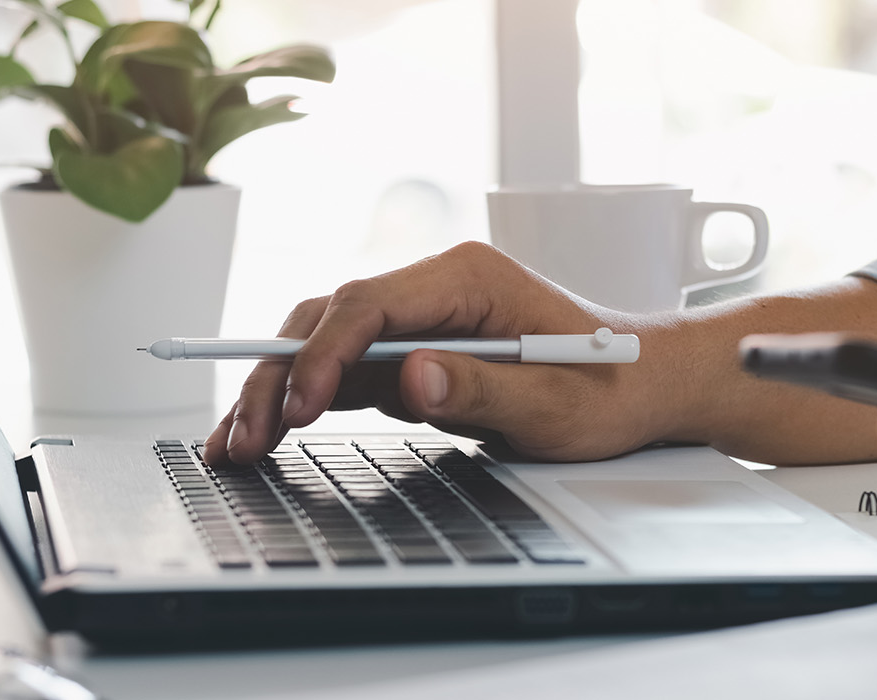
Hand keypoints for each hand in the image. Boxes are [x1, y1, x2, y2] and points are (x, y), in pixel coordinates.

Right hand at [203, 242, 685, 464]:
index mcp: (466, 277)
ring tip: (234, 446)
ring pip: (321, 345)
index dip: (324, 355)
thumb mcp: (556, 402)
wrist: (642, 388)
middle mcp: (432, 290)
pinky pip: (341, 376)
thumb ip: (483, 386)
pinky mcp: (410, 356)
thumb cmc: (610, 388)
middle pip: (329, 320)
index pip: (368, 304)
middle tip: (246, 438)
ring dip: (275, 391)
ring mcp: (416, 322)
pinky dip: (300, 404)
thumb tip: (413, 377)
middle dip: (279, 376)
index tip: (301, 408)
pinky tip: (263, 436)